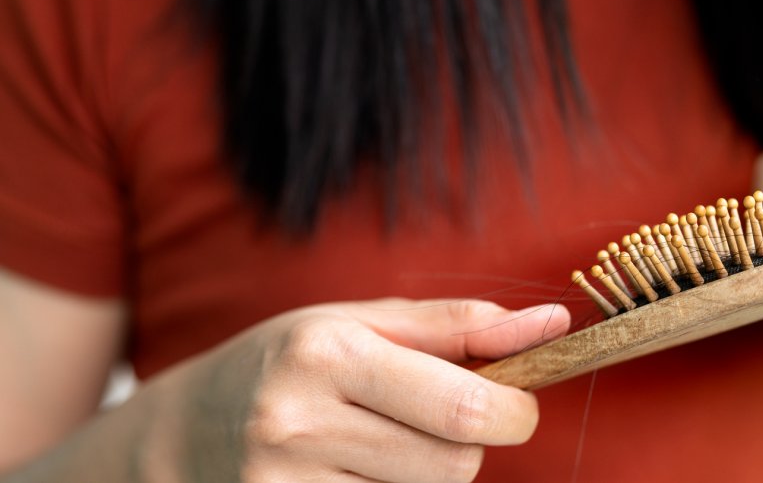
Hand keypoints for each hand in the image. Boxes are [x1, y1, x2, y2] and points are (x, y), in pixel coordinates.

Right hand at [148, 298, 568, 481]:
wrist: (181, 435)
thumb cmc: (288, 363)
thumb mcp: (361, 322)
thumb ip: (460, 325)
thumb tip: (554, 323)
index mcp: (327, 353)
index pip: (463, 406)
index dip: (514, 411)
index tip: (516, 403)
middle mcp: (298, 424)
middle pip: (456, 466)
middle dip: (470, 445)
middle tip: (438, 423)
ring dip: (427, 476)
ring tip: (378, 444)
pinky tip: (353, 474)